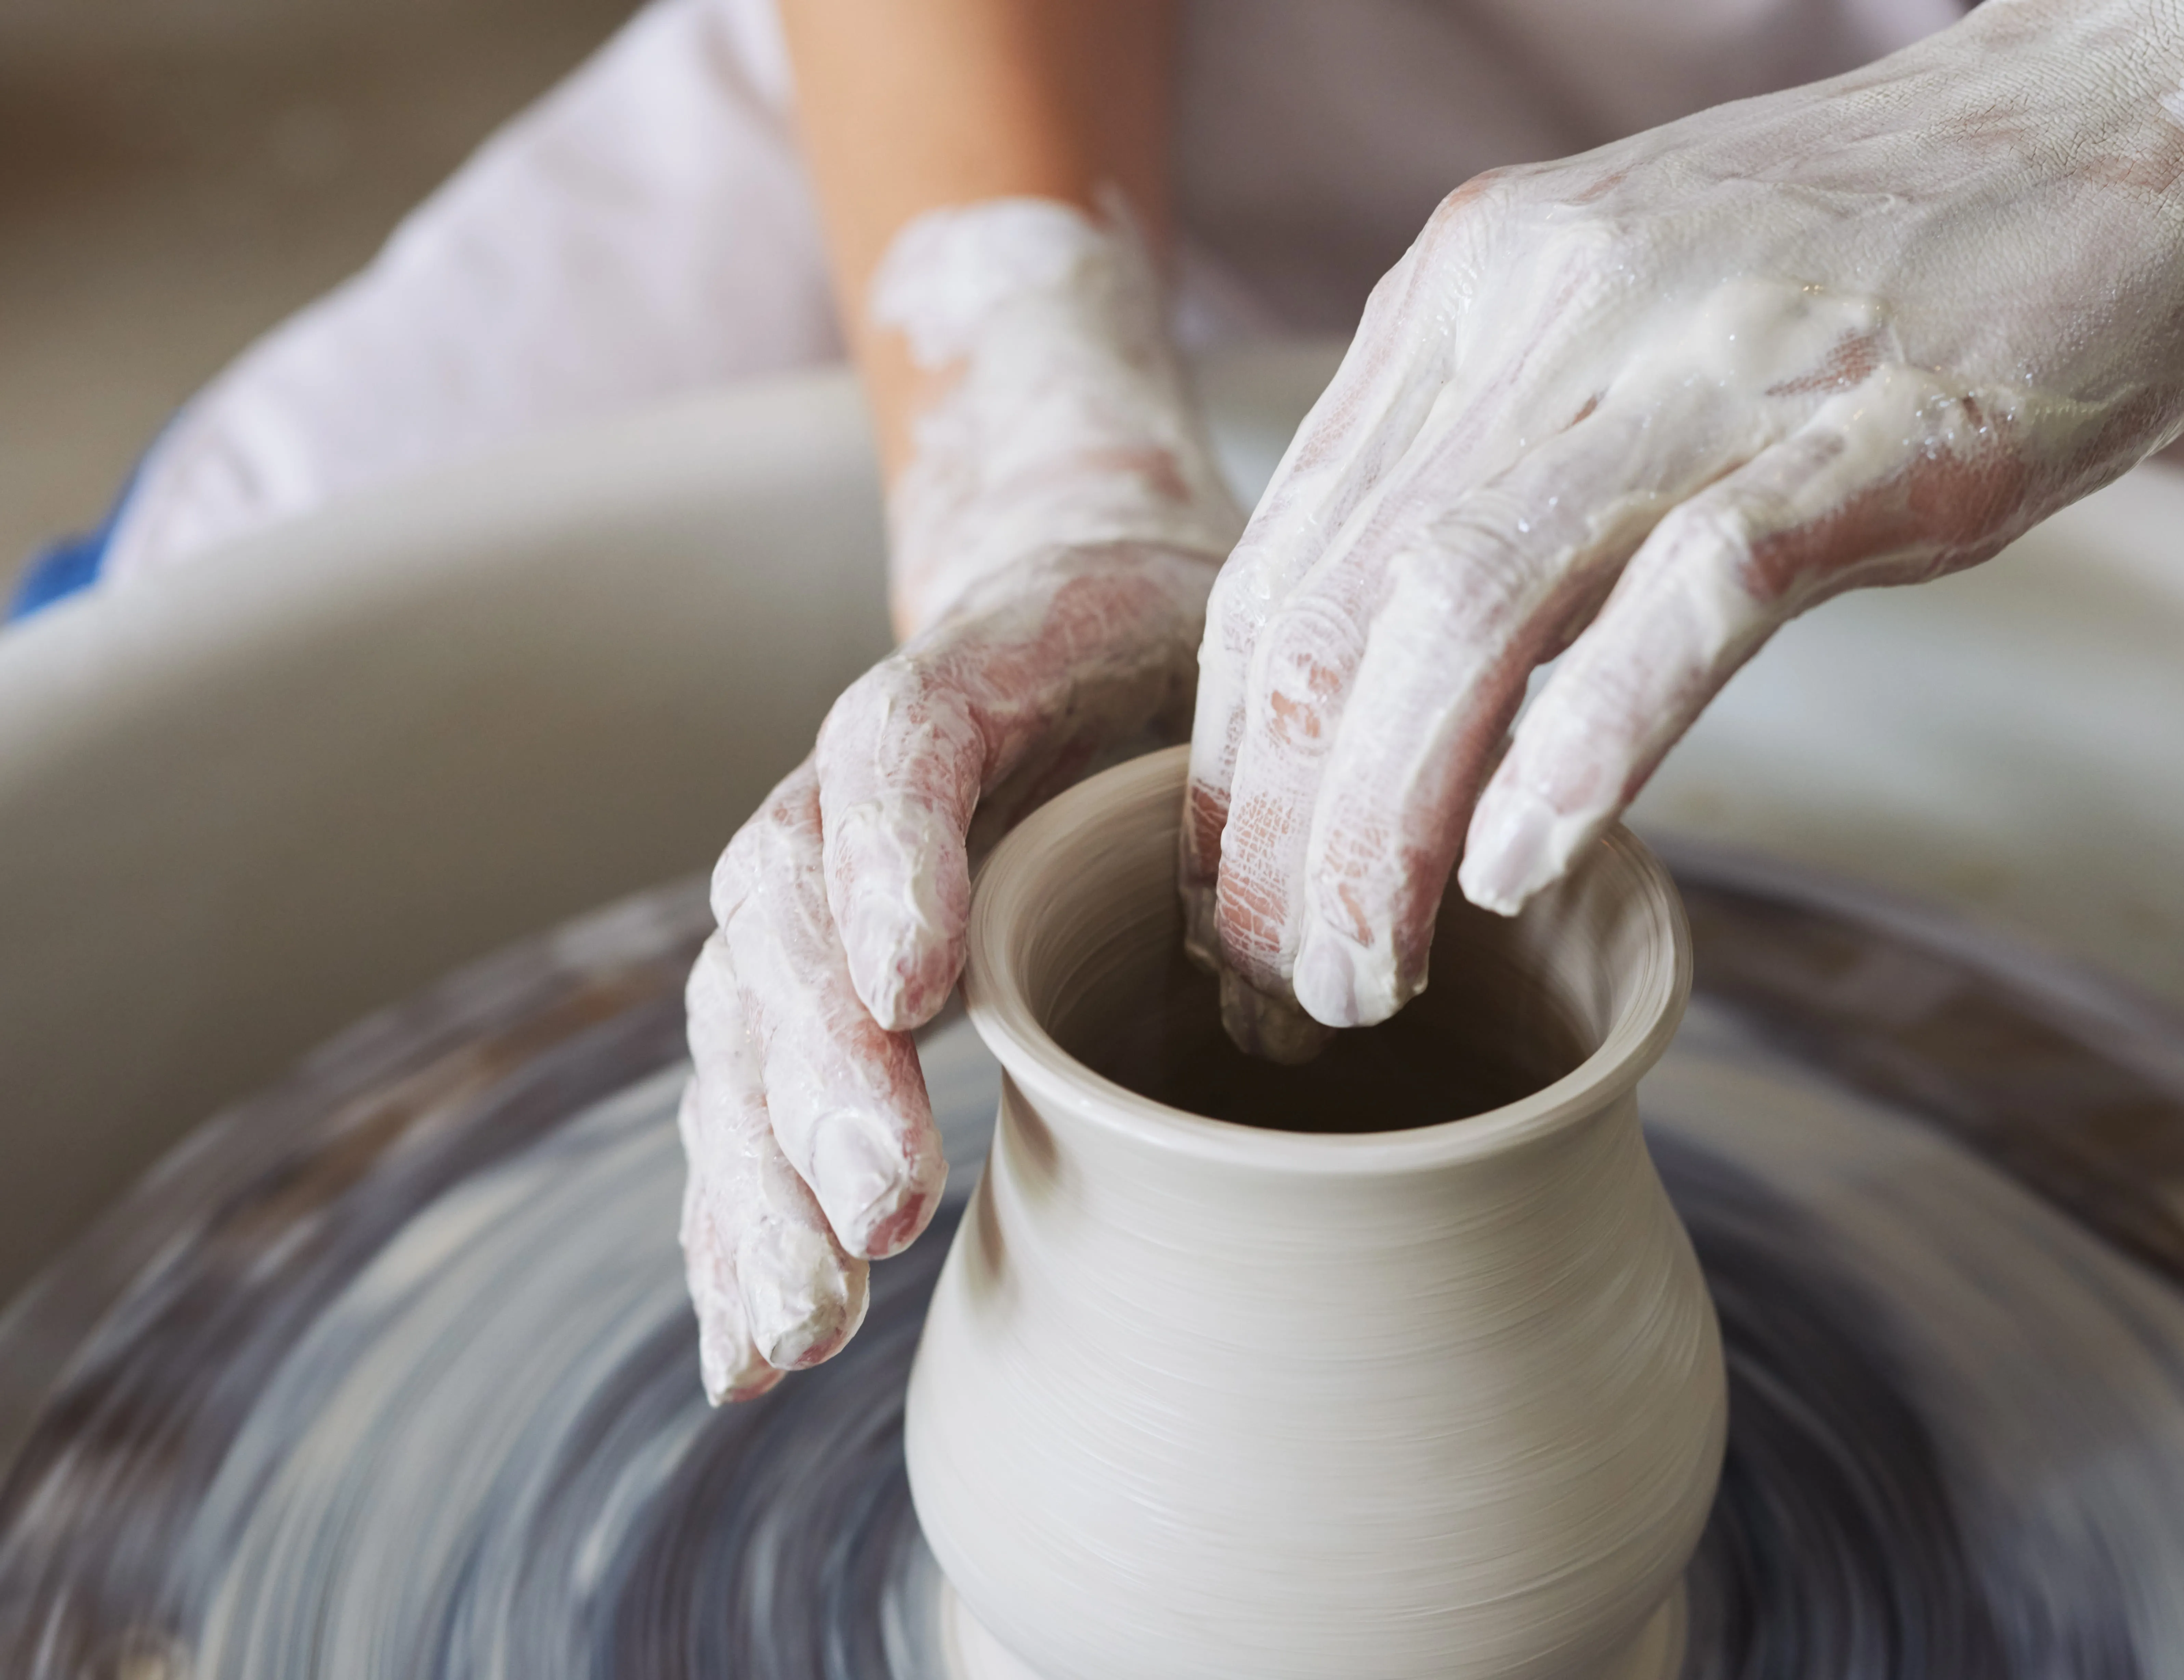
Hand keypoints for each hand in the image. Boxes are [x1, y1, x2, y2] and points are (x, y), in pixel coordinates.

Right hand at [682, 199, 1237, 1401]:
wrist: (1081, 623)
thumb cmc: (1185, 670)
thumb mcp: (1239, 668)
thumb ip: (1258, 769)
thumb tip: (1323, 957)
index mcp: (971, 676)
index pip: (898, 748)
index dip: (894, 862)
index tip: (922, 989)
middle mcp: (852, 788)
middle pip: (788, 909)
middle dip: (823, 1072)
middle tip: (883, 1206)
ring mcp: (813, 897)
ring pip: (745, 1025)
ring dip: (763, 1181)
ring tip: (807, 1320)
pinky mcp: (810, 995)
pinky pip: (747, 1106)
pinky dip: (740, 1231)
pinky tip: (753, 1357)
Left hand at [1182, 0, 2183, 1045]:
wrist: (2126, 103)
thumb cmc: (1865, 247)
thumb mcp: (1620, 323)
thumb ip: (1500, 461)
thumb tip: (1403, 667)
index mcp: (1468, 288)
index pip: (1287, 561)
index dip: (1232, 758)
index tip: (1229, 902)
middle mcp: (1551, 305)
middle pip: (1346, 607)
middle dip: (1282, 829)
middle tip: (1283, 990)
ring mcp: (1713, 361)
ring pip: (1467, 612)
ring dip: (1392, 821)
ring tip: (1366, 975)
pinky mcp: (1872, 427)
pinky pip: (1681, 599)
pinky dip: (1583, 746)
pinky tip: (1522, 868)